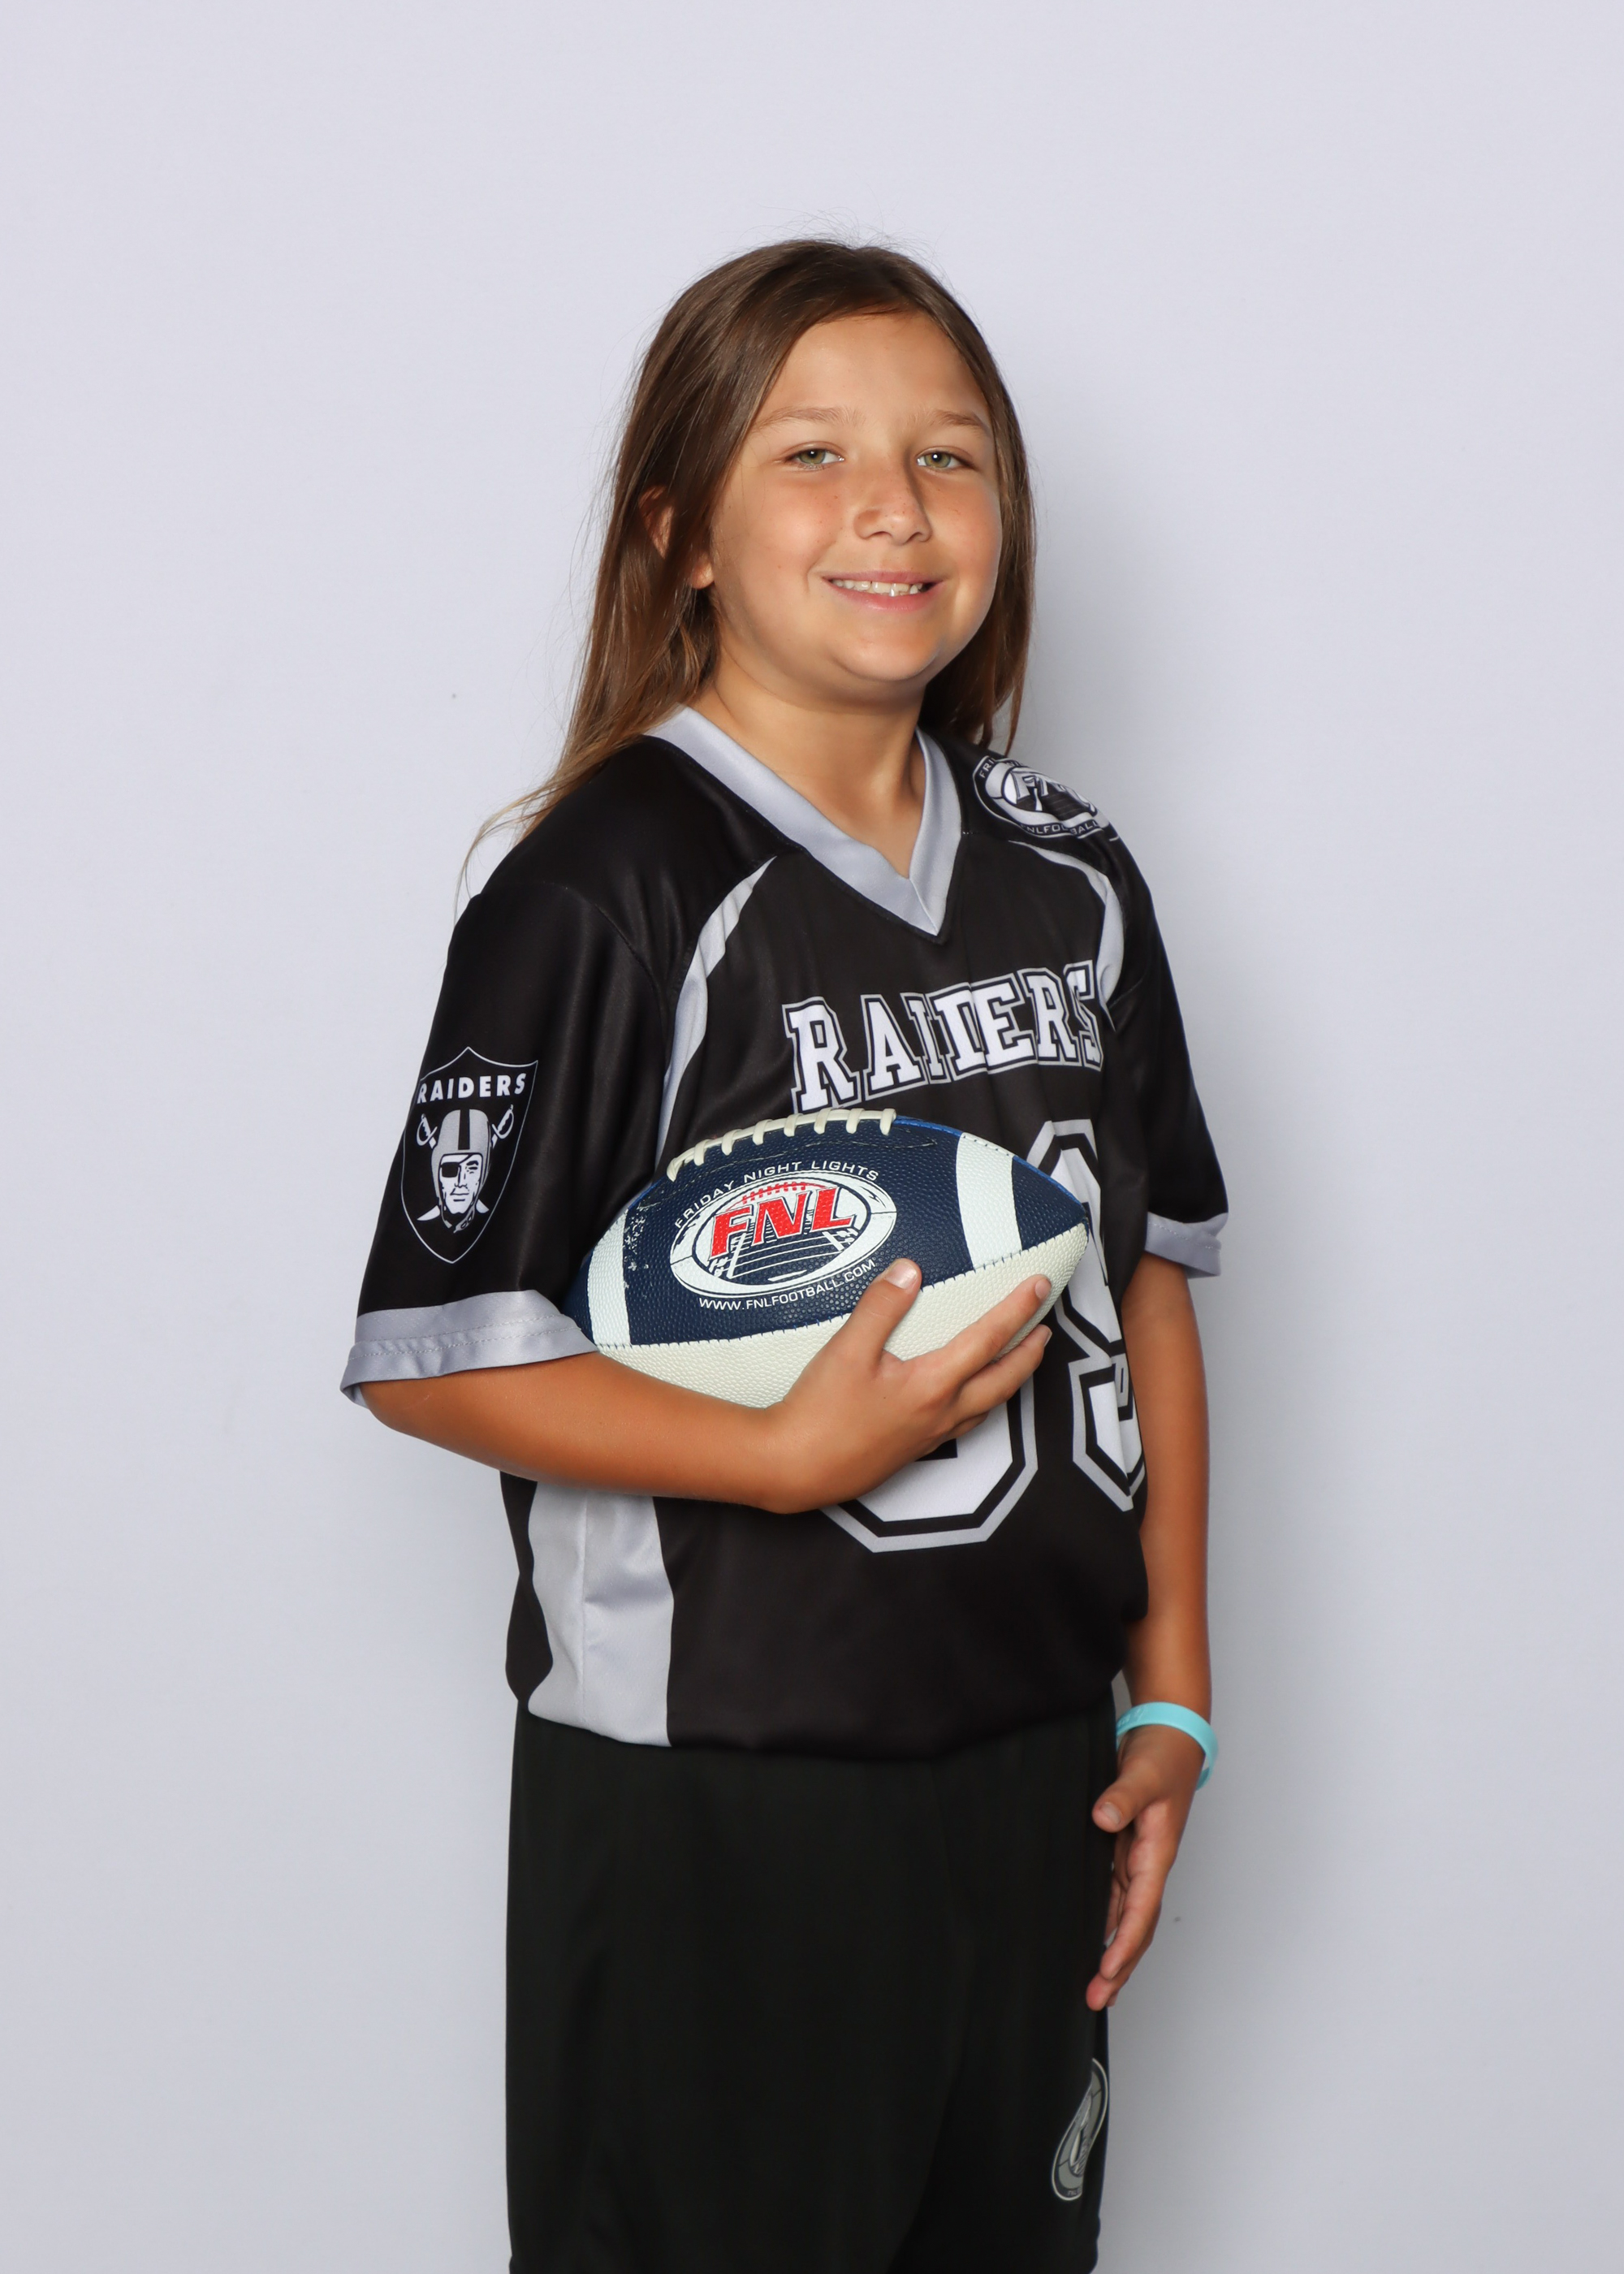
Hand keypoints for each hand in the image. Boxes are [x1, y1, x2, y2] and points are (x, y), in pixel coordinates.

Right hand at [752, 1260, 1051, 1512]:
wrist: (795, 1468)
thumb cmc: (819, 1411)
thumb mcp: (846, 1349)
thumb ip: (881, 1306)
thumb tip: (910, 1270)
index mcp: (932, 1385)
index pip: (988, 1339)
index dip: (1017, 1309)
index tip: (1038, 1285)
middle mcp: (942, 1413)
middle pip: (1003, 1379)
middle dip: (1030, 1351)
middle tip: (1047, 1327)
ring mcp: (931, 1436)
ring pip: (989, 1405)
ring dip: (1012, 1378)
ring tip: (1022, 1359)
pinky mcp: (915, 1450)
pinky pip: (967, 1424)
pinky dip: (984, 1403)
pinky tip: (971, 1399)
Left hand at [1086, 1723, 1204, 2009]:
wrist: (1170, 1737)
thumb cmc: (1164, 1756)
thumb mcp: (1143, 1773)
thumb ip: (1122, 1795)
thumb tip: (1102, 1817)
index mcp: (1157, 1853)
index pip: (1140, 1909)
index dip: (1124, 1942)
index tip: (1107, 1970)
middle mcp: (1148, 1864)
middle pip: (1136, 1927)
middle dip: (1120, 1966)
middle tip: (1097, 2000)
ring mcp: (1138, 1859)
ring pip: (1126, 1918)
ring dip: (1113, 1952)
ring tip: (1097, 1987)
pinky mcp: (1125, 1849)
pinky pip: (1116, 1896)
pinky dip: (1107, 1923)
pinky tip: (1091, 1940)